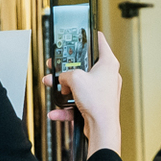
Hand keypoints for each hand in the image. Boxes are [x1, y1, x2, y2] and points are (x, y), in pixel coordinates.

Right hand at [47, 33, 121, 154]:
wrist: (102, 128)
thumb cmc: (98, 102)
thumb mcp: (75, 78)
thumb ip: (65, 74)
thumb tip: (62, 79)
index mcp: (108, 64)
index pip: (100, 42)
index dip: (90, 36)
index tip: (83, 33)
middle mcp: (108, 76)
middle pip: (85, 66)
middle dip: (68, 68)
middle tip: (57, 65)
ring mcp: (102, 91)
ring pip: (79, 85)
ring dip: (64, 87)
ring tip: (52, 86)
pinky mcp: (96, 104)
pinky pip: (78, 101)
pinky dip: (67, 107)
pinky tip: (56, 111)